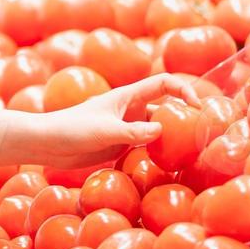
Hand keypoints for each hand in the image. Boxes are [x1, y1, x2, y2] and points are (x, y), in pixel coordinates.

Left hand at [33, 74, 201, 168]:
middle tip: (202, 136)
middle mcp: (130, 110)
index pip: (162, 83)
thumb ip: (133, 131)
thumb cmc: (72, 129)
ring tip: (191, 153)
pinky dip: (158, 153)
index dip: (183, 89)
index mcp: (127, 96)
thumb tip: (162, 130)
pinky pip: (146, 147)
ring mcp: (126, 128)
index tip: (196, 106)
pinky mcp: (120, 146)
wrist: (47, 144)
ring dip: (172, 139)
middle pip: (165, 109)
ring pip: (157, 130)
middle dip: (184, 118)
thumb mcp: (105, 131)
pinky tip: (167, 165)